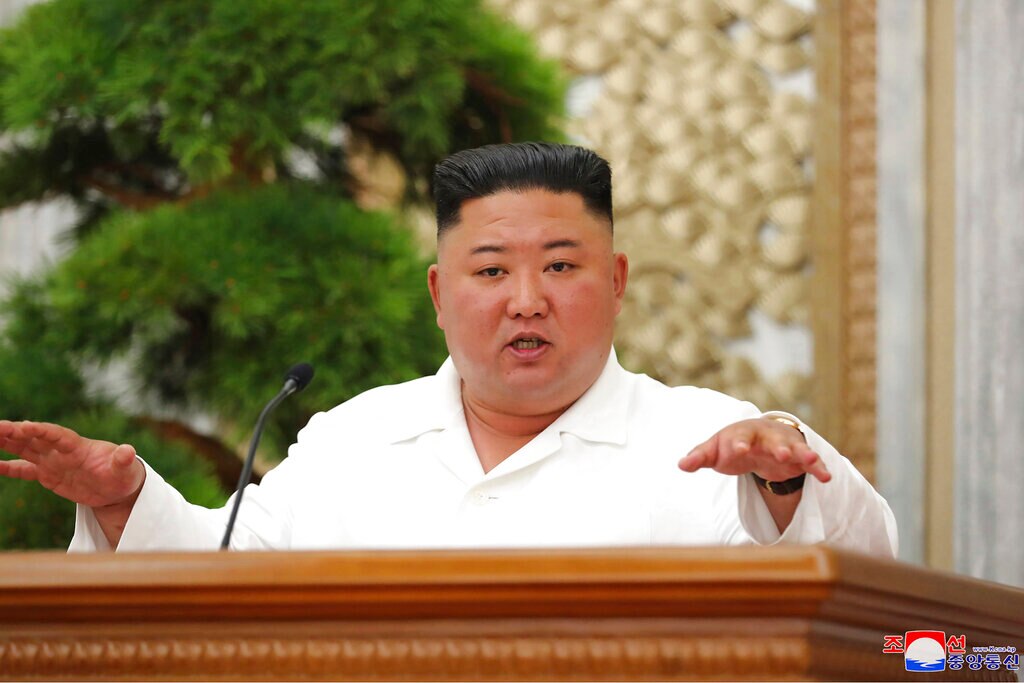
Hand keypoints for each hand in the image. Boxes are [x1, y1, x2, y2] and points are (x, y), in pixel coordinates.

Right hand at [0, 420, 144, 508]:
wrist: (118, 488)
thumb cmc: (124, 474)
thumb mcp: (125, 469)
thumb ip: (123, 460)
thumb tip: (128, 451)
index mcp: (78, 446)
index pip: (56, 434)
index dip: (40, 430)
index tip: (23, 426)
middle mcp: (61, 451)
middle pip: (34, 438)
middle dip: (14, 432)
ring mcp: (53, 461)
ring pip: (24, 448)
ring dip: (6, 442)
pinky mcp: (48, 475)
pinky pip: (24, 469)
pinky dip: (8, 467)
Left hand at [677, 417, 830, 483]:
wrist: (757, 439)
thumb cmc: (731, 444)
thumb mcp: (715, 450)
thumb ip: (700, 457)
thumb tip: (681, 465)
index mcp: (742, 434)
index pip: (739, 437)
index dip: (738, 444)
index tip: (738, 450)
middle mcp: (765, 437)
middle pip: (772, 440)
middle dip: (778, 447)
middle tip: (783, 454)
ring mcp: (784, 445)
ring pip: (795, 448)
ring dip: (802, 453)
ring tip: (811, 460)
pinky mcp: (798, 457)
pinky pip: (809, 461)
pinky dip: (818, 467)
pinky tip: (827, 477)